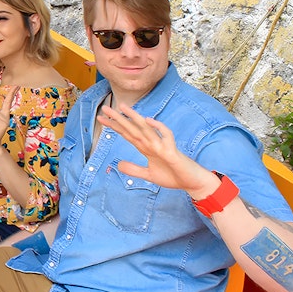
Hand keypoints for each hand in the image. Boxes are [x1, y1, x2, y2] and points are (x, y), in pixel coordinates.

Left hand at [97, 104, 214, 193]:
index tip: (101, 119)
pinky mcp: (172, 152)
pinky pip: (166, 136)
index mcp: (147, 148)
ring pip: (146, 129)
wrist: (192, 183)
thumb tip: (118, 164)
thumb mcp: (149, 175)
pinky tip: (148, 120)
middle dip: (119, 119)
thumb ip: (134, 169)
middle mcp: (153, 144)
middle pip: (133, 129)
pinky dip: (158, 128)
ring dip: (135, 118)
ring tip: (123, 108)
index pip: (127, 134)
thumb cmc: (173, 176)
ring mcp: (162, 146)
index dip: (114, 126)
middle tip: (105, 109)